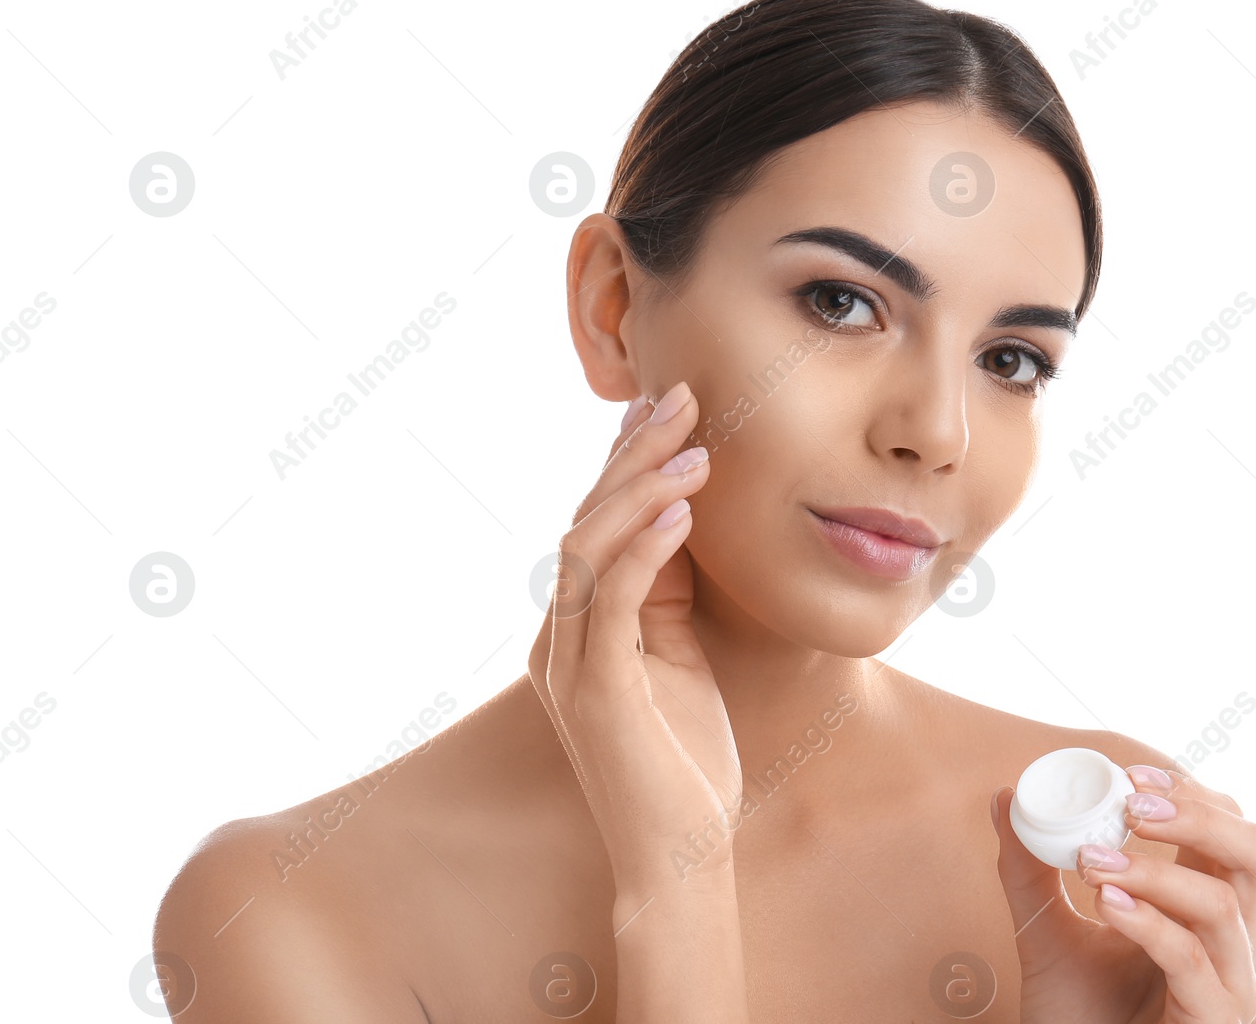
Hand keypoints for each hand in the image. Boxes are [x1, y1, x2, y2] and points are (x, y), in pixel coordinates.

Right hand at [527, 381, 742, 901]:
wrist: (679, 857)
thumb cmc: (685, 759)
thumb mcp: (678, 652)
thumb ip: (667, 588)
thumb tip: (680, 511)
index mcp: (576, 628)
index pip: (594, 524)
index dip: (625, 461)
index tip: (665, 407)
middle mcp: (558, 639)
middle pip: (585, 521)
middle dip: (634, 455)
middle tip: (681, 398)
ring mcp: (569, 664)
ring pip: (588, 550)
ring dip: (642, 490)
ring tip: (696, 449)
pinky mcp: (596, 691)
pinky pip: (612, 601)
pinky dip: (645, 548)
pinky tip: (684, 511)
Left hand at [989, 766, 1255, 1022]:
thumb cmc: (1076, 1017)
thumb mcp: (1044, 930)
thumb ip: (1028, 867)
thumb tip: (1005, 798)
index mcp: (1207, 913)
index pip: (1231, 832)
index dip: (1191, 792)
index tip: (1129, 775)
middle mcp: (1234, 946)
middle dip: (1201, 814)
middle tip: (1133, 804)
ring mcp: (1231, 988)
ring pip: (1224, 906)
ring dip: (1156, 870)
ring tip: (1092, 860)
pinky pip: (1194, 963)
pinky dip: (1150, 923)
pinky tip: (1107, 900)